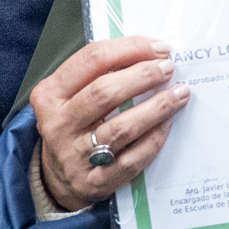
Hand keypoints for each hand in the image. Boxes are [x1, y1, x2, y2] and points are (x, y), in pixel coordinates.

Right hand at [32, 35, 189, 212]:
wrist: (58, 177)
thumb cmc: (73, 124)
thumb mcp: (70, 95)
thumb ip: (99, 73)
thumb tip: (149, 54)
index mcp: (50, 95)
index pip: (91, 60)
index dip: (130, 49)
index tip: (159, 47)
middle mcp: (59, 125)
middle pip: (105, 92)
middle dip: (143, 76)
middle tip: (168, 69)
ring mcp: (75, 156)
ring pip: (122, 127)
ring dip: (157, 107)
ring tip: (179, 93)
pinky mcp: (95, 181)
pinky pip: (132, 159)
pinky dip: (154, 139)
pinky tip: (168, 123)